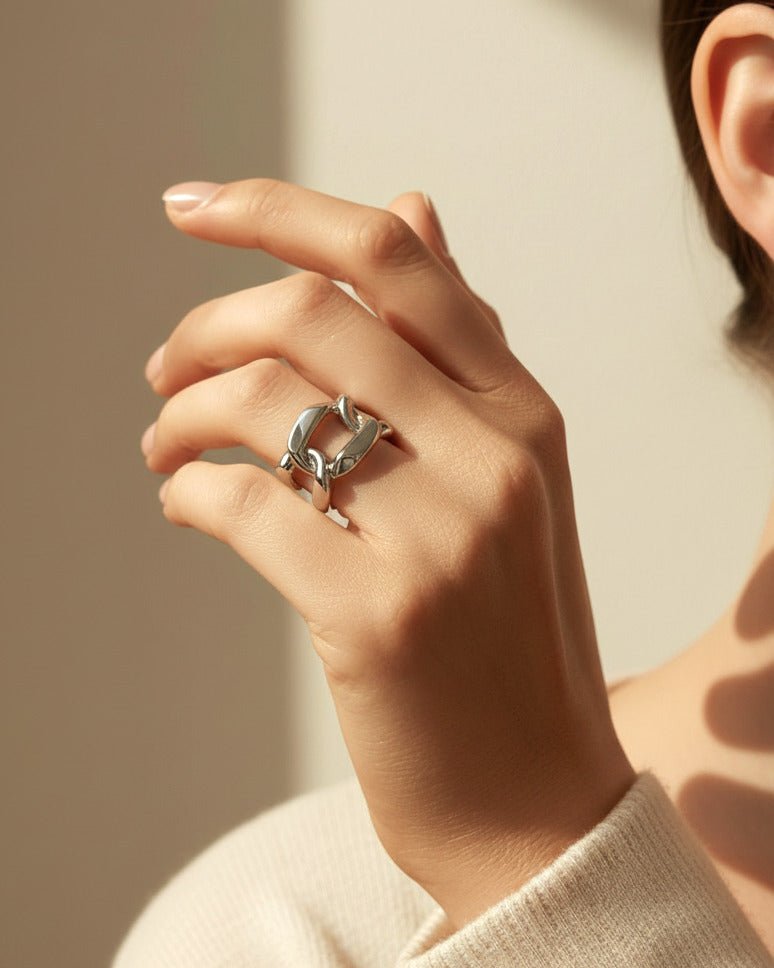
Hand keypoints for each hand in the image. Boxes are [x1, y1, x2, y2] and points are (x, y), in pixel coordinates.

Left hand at [142, 179, 634, 927]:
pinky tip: (184, 508)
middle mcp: (492, 456)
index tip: (191, 204)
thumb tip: (414, 208)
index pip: (395, 262)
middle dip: (204, 328)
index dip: (278, 211)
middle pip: (310, 318)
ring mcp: (441, 534)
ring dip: (181, 416)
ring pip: (265, 401)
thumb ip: (454, 347)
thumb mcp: (506, 477)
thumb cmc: (507, 637)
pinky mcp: (377, 614)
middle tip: (161, 370)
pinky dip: (188, 492)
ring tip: (164, 450)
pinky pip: (245, 503)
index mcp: (523, 412)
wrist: (537, 801)